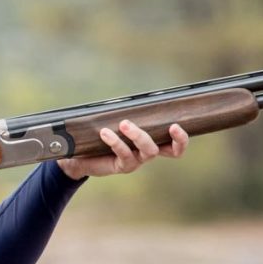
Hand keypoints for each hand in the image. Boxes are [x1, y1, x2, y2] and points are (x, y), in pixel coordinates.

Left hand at [57, 121, 188, 179]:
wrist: (81, 156)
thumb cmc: (102, 135)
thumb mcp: (116, 122)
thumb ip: (127, 113)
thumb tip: (131, 97)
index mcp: (151, 143)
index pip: (174, 146)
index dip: (181, 140)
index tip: (177, 126)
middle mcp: (146, 153)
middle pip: (166, 150)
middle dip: (173, 138)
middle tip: (171, 125)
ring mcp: (135, 161)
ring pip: (148, 151)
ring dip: (139, 135)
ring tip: (124, 123)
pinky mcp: (121, 166)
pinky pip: (124, 154)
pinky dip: (116, 142)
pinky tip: (105, 133)